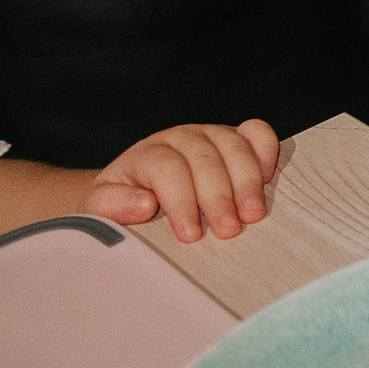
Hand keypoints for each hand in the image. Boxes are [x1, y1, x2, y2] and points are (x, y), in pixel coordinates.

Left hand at [86, 121, 279, 242]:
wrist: (133, 187)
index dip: (181, 201)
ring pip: (234, 145)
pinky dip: (266, 151)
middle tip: (229, 230)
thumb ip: (112, 205)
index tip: (190, 235)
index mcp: (146, 153)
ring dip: (248, 181)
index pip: (167, 169)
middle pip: (205, 158)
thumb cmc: (121, 204)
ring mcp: (210, 134)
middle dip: (219, 196)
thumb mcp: (101, 209)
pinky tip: (268, 178)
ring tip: (253, 213)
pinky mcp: (235, 137)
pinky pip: (257, 132)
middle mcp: (180, 137)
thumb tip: (143, 203)